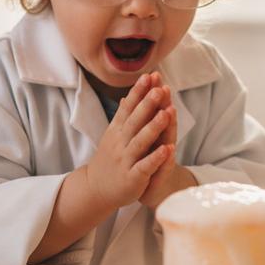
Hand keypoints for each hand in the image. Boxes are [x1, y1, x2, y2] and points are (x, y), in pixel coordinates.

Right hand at [84, 74, 172, 209]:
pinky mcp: (133, 177)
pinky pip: (145, 166)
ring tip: (167, 113)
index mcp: (117, 130)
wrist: (96, 188)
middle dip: (147, 104)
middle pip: (135, 121)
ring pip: (140, 141)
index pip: (128, 107)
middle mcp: (120, 142)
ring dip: (153, 127)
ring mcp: (126, 160)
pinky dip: (156, 158)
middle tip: (159, 89)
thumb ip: (125, 115)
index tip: (149, 76)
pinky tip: (168, 150)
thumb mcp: (115, 134)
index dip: (138, 92)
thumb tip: (131, 92)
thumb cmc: (111, 158)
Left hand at [139, 77, 195, 208]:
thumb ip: (139, 118)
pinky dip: (166, 157)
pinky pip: (164, 165)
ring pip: (167, 139)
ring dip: (168, 125)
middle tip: (163, 87)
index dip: (153, 93)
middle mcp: (161, 142)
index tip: (152, 74)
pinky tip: (169, 149)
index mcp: (152, 133)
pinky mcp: (161, 174)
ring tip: (169, 111)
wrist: (152, 191)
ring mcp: (164, 157)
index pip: (154, 109)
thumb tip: (131, 96)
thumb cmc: (145, 162)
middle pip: (163, 120)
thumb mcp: (139, 138)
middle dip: (163, 104)